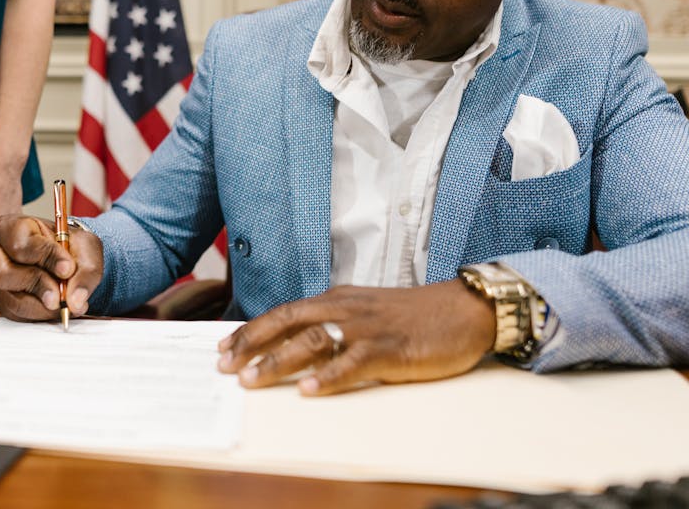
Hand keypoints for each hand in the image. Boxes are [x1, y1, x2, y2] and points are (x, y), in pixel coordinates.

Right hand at [0, 215, 103, 320]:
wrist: (64, 259)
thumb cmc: (69, 246)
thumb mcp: (85, 248)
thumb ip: (85, 273)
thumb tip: (75, 301)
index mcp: (9, 227)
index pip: (20, 244)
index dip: (46, 258)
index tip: (68, 268)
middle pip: (3, 274)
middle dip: (38, 285)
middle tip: (62, 295)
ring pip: (10, 298)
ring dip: (42, 305)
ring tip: (63, 302)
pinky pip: (14, 314)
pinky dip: (38, 314)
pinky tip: (52, 306)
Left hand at [216, 281, 494, 395]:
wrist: (464, 309)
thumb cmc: (415, 316)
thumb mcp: (367, 313)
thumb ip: (335, 324)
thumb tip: (298, 344)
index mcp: (338, 299)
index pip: (285, 312)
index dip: (253, 330)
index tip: (225, 348)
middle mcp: (346, 309)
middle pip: (289, 321)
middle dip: (253, 344)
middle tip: (225, 366)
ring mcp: (367, 328)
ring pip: (313, 340)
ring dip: (279, 361)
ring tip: (253, 379)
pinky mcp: (390, 348)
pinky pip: (353, 362)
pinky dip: (328, 377)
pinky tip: (308, 390)